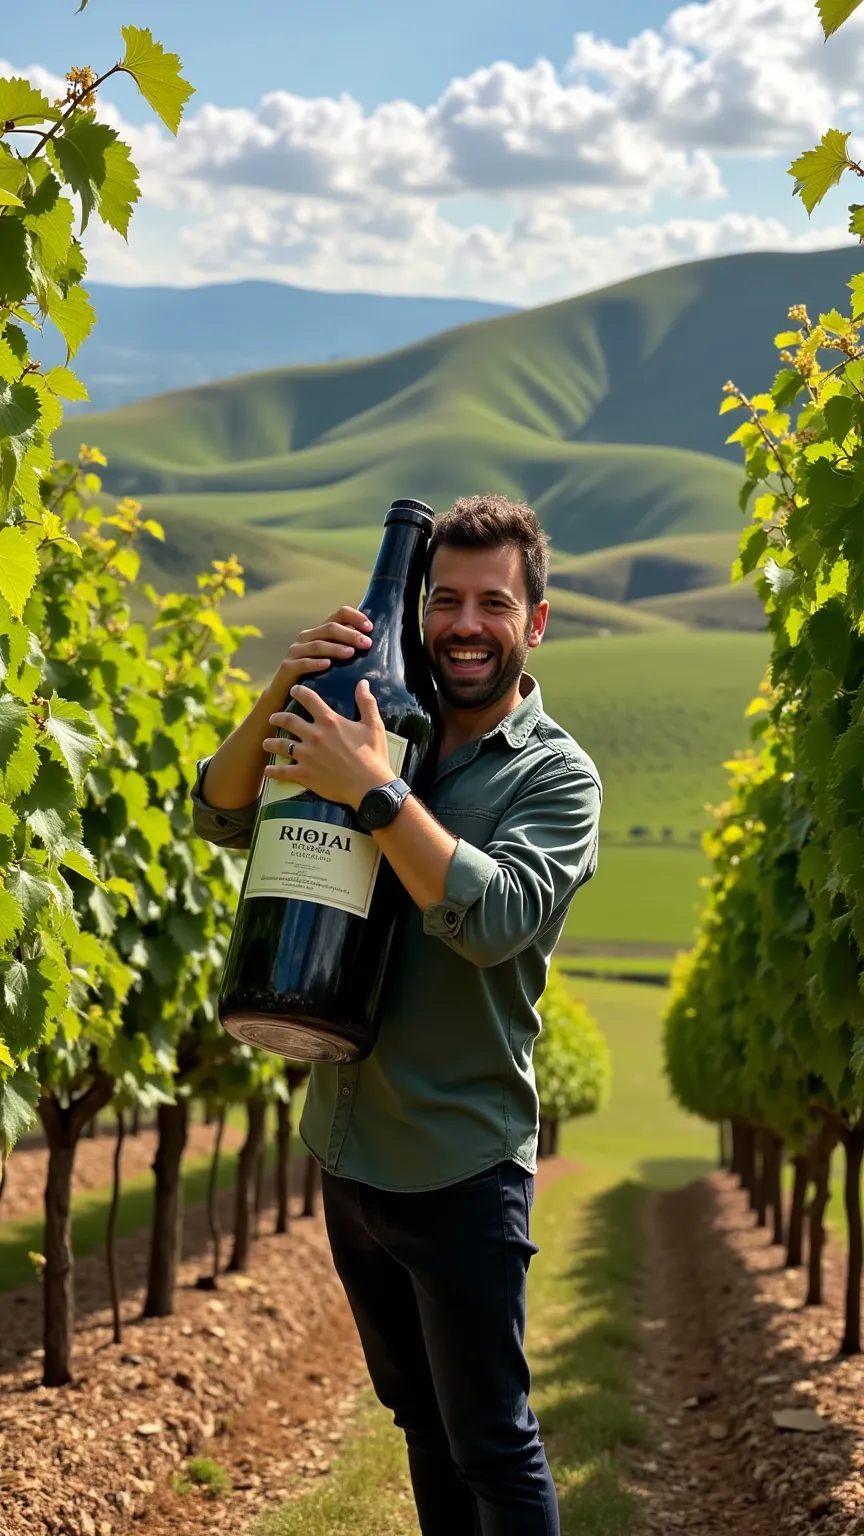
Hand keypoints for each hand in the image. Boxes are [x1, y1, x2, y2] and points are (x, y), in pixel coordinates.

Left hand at [263, 680, 393, 811]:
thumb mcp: (374, 725)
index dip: (299, 691)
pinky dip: (273, 772)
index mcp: (330, 721)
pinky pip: (283, 772)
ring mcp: (307, 755)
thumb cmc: (373, 755)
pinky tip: (268, 771)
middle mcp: (314, 735)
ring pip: (280, 744)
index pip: (309, 699)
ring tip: (266, 742)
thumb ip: (366, 702)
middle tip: (273, 717)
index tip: (294, 690)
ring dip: (271, 742)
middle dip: (277, 717)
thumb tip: (363, 683)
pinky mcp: (305, 774)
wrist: (370, 786)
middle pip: (288, 720)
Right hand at [265, 605, 373, 706]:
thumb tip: (375, 645)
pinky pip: (302, 663)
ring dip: (335, 648)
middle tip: (366, 643)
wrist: (285, 696)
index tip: (370, 627)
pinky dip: (315, 663)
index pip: (339, 614)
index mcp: (320, 632)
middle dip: (350, 634)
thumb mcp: (334, 661)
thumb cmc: (316, 678)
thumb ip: (348, 650)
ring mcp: (296, 651)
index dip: (355, 617)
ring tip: (351, 653)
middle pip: (330, 628)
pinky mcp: (287, 667)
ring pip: (317, 644)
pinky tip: (327, 665)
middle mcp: (307, 637)